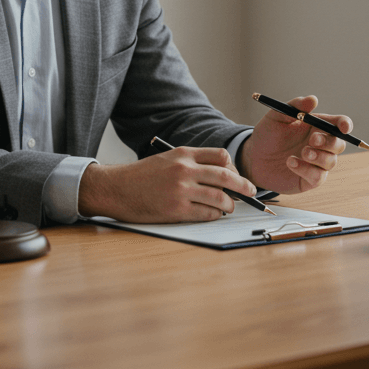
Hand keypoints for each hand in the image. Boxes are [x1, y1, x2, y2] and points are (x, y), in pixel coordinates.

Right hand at [77, 146, 256, 222]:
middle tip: (251, 192)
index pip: (221, 156)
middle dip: (244, 186)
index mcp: (183, 154)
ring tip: (229, 207)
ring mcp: (181, 190)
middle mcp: (184, 170)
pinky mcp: (176, 209)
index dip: (234, 167)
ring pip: (219, 197)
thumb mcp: (167, 159)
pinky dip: (215, 215)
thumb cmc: (142, 175)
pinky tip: (214, 214)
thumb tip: (220, 175)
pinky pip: (206, 213)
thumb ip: (191, 163)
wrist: (117, 188)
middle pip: (226, 176)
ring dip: (229, 205)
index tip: (237, 176)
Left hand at [242, 95, 348, 193]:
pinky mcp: (309, 179)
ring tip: (302, 152)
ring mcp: (316, 164)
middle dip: (330, 142)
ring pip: (331, 162)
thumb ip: (295, 106)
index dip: (345, 125)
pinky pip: (318, 176)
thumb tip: (313, 99)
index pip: (339, 125)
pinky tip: (291, 163)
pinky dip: (307, 169)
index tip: (344, 126)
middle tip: (313, 140)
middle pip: (339, 144)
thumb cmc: (267, 135)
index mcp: (316, 127)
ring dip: (319, 157)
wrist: (253, 158)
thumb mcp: (277, 116)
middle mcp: (320, 146)